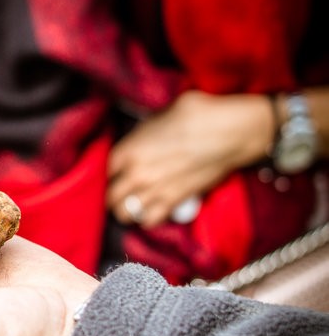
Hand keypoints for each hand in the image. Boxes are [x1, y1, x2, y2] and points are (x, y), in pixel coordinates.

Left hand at [107, 90, 272, 226]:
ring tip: (132, 205)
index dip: (108, 173)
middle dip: (112, 195)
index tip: (114, 174)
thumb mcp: (160, 115)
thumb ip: (143, 133)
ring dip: (126, 210)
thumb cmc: (197, 114)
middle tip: (120, 193)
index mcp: (129, 149)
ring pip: (124, 212)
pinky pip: (149, 221)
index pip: (104, 170)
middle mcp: (135, 173)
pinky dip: (146, 219)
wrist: (230, 132)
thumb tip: (142, 138)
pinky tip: (149, 212)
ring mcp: (154, 190)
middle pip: (109, 195)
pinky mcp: (174, 201)